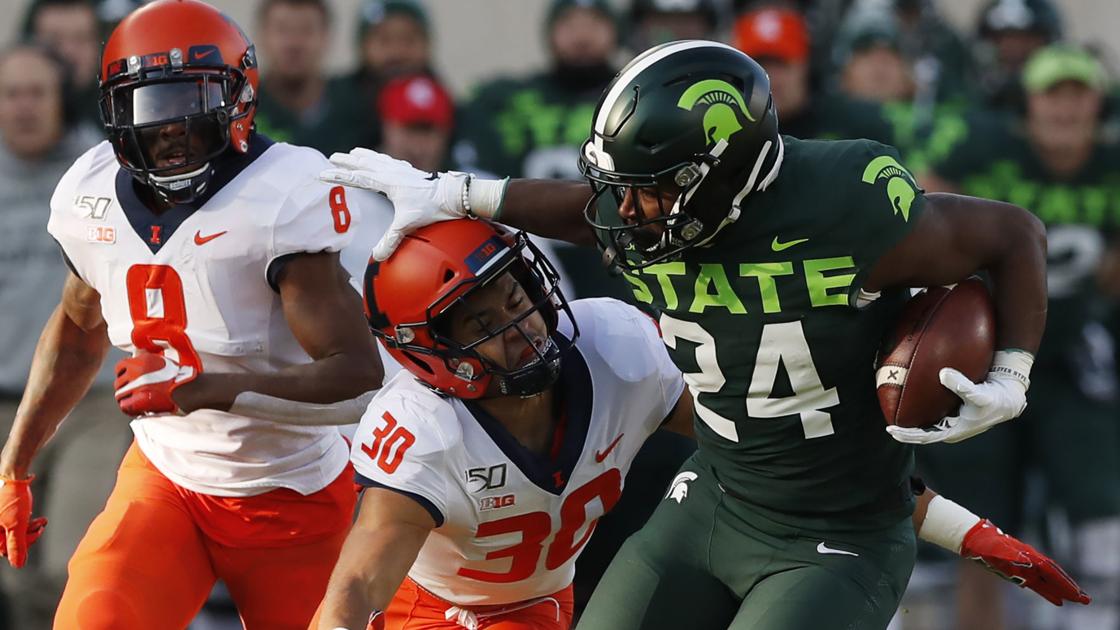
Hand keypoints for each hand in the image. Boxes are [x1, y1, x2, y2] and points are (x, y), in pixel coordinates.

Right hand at [0, 475, 47, 567]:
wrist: (14, 476)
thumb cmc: (12, 499)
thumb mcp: (17, 525)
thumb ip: (17, 545)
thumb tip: (18, 565)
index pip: (5, 550)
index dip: (22, 545)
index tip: (36, 534)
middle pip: (11, 541)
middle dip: (28, 535)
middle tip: (41, 526)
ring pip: (14, 532)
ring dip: (30, 528)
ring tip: (42, 521)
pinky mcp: (3, 513)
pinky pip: (15, 523)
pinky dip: (26, 521)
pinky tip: (35, 517)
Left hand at [114, 351, 196, 415]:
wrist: (189, 389)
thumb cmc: (179, 377)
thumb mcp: (162, 361)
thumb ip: (147, 358)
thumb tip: (136, 351)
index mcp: (141, 361)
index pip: (120, 367)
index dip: (122, 375)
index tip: (128, 381)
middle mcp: (136, 371)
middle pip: (118, 383)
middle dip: (124, 390)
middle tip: (133, 395)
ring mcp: (137, 385)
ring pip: (120, 395)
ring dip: (126, 400)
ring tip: (135, 403)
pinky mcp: (140, 399)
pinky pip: (125, 405)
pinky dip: (130, 409)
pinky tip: (137, 410)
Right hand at [319, 148, 470, 260]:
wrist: (453, 194)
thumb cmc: (431, 207)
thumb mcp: (408, 224)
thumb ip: (391, 240)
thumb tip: (378, 257)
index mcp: (388, 182)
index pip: (358, 179)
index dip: (339, 176)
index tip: (323, 174)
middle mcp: (393, 172)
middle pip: (365, 164)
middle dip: (347, 161)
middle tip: (332, 156)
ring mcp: (402, 170)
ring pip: (378, 160)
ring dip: (364, 156)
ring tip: (354, 151)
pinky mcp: (411, 172)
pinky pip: (391, 162)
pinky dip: (382, 159)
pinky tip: (384, 160)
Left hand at [887, 366, 1026, 444]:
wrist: (1008, 398)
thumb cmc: (994, 399)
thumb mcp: (979, 393)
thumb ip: (961, 385)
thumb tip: (943, 374)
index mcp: (953, 431)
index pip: (924, 437)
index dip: (907, 435)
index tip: (891, 430)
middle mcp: (950, 429)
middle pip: (923, 434)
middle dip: (906, 432)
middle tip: (888, 426)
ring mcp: (952, 423)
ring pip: (928, 426)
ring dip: (913, 424)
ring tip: (895, 417)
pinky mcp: (954, 415)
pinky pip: (934, 415)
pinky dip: (923, 411)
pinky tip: (913, 403)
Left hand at [961, 519, 1090, 605]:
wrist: (976, 538)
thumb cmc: (987, 544)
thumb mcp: (999, 549)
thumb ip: (1014, 555)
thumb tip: (1030, 561)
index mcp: (1029, 556)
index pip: (1051, 572)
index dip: (1064, 583)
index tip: (1076, 594)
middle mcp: (1031, 561)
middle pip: (1054, 576)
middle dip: (1069, 587)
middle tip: (1085, 599)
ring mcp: (1026, 566)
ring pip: (1048, 581)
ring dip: (1062, 590)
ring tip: (1076, 599)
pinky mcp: (1019, 572)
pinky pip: (1038, 584)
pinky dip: (1048, 592)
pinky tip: (1056, 599)